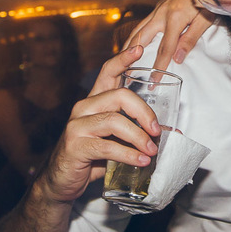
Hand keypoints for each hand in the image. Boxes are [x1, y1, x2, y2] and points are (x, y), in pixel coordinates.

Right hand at [32, 45, 160, 204]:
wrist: (60, 183)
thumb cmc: (90, 159)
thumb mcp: (113, 141)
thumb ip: (135, 133)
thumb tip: (170, 133)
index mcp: (93, 102)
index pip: (107, 73)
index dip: (123, 59)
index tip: (140, 48)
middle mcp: (83, 109)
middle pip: (119, 96)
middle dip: (143, 112)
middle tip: (157, 130)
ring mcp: (77, 126)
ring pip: (115, 121)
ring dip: (138, 136)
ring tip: (152, 151)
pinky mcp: (76, 146)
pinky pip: (108, 147)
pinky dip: (128, 154)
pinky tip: (140, 161)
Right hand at [126, 0, 214, 68]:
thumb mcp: (206, 19)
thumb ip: (191, 38)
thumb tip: (178, 58)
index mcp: (175, 18)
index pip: (164, 49)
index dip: (158, 67)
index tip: (153, 81)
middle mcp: (161, 14)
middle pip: (142, 38)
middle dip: (132, 56)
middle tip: (126, 72)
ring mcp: (158, 8)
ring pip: (138, 28)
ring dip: (130, 44)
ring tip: (123, 59)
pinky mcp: (160, 5)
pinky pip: (143, 23)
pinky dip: (136, 34)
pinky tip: (135, 41)